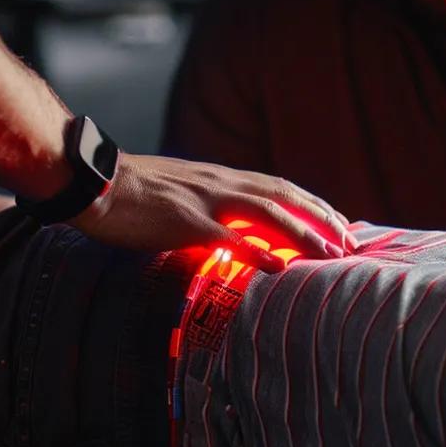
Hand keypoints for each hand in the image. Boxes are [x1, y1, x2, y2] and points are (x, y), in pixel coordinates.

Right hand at [68, 153, 355, 271]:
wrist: (94, 182)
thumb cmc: (131, 191)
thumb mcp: (181, 191)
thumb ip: (209, 206)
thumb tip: (231, 230)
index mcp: (220, 177)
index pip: (279, 187)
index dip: (313, 205)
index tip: (338, 223)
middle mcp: (221, 183)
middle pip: (285, 196)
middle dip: (322, 219)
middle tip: (351, 242)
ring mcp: (205, 201)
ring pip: (268, 214)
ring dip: (304, 235)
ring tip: (330, 255)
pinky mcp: (185, 222)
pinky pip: (229, 238)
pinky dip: (258, 253)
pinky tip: (280, 269)